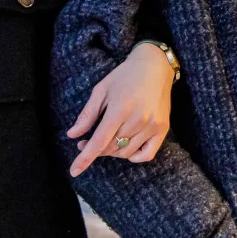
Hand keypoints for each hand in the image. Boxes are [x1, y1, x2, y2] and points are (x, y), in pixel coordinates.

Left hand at [67, 43, 175, 176]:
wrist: (155, 66)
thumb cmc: (125, 76)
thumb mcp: (101, 90)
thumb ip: (87, 114)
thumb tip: (72, 135)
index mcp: (120, 109)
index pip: (100, 141)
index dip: (85, 158)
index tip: (74, 171)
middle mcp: (138, 120)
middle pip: (111, 148)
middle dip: (95, 149)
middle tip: (86, 140)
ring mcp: (152, 126)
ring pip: (126, 153)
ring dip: (112, 151)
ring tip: (106, 139)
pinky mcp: (163, 129)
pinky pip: (147, 154)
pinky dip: (134, 157)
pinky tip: (126, 148)